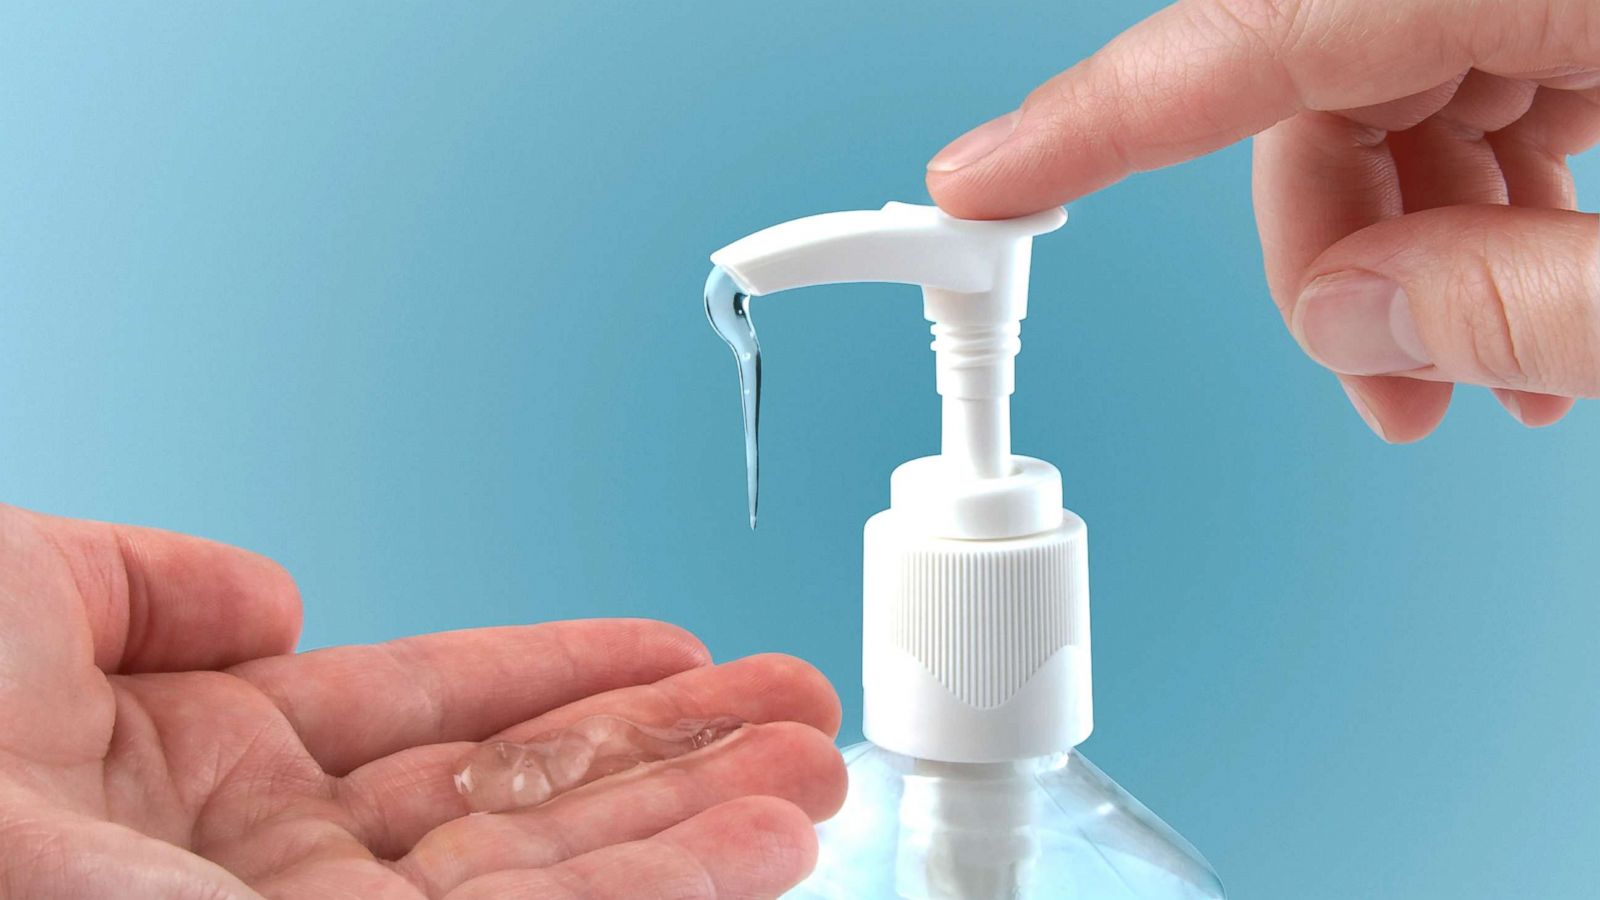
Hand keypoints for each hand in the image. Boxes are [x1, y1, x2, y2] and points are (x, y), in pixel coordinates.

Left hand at [0, 505, 844, 897]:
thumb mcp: (10, 596)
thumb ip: (146, 581)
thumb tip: (271, 591)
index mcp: (196, 773)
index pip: (428, 720)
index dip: (559, 679)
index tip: (671, 653)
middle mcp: (271, 876)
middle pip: (520, 810)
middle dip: (670, 756)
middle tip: (794, 717)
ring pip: (554, 887)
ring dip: (698, 828)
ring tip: (811, 777)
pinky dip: (657, 893)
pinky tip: (756, 847)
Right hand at [926, 0, 1599, 440]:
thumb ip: (1514, 302)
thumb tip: (1347, 315)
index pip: (1252, 24)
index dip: (1094, 114)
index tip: (980, 182)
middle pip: (1314, 73)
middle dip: (1325, 247)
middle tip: (1382, 387)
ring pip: (1396, 88)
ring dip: (1412, 241)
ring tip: (1481, 383)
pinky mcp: (1586, 1)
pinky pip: (1487, 81)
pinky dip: (1478, 198)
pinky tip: (1526, 304)